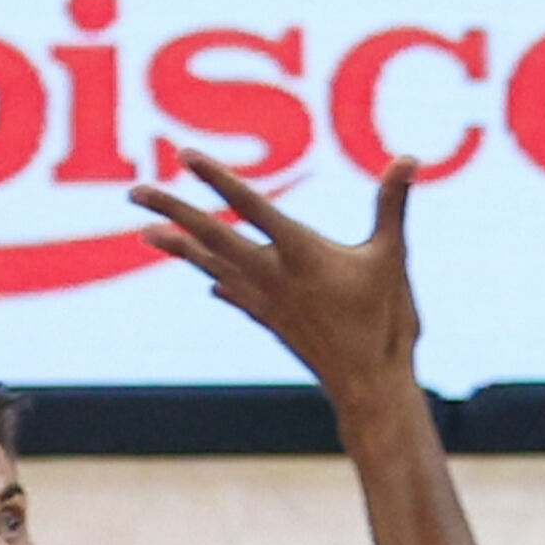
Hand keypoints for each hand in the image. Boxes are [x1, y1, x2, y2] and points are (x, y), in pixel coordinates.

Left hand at [136, 150, 424, 401]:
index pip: (251, 205)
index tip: (184, 156)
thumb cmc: (386, 322)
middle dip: (172, 211)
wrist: (369, 388)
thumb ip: (393, 204)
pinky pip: (236, 296)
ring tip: (148, 233)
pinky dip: (218, 281)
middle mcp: (274, 275)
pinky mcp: (273, 323)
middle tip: (135, 191)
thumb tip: (409, 157)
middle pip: (212, 235)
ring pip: (213, 266)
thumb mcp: (393, 256)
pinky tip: (208, 280)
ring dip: (179, 247)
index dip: (217, 178)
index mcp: (301, 253)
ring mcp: (268, 301)